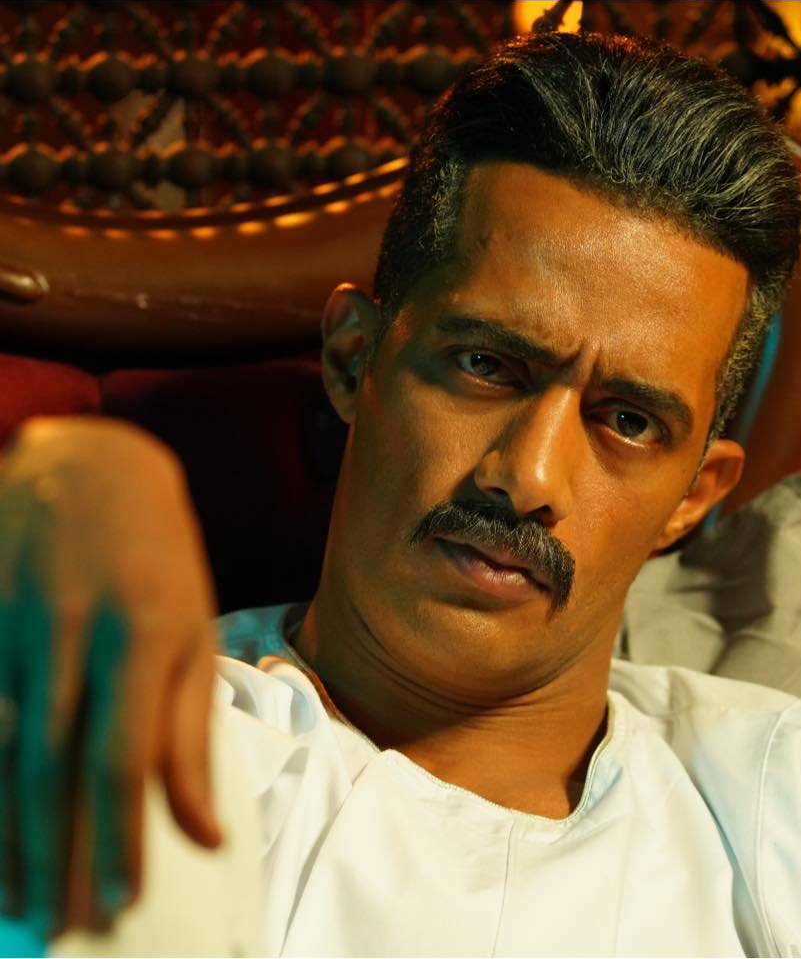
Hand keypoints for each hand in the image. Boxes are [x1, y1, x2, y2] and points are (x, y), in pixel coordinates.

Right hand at [0, 416, 221, 939]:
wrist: (93, 465)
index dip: (120, 838)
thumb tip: (204, 831)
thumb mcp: (195, 628)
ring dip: (3, 830)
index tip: (120, 904)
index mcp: (151, 629)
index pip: (128, 757)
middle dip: (53, 854)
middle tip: (56, 927)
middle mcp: (78, 625)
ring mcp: (15, 613)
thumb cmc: (159, 558)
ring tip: (15, 899)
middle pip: (53, 764)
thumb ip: (191, 728)